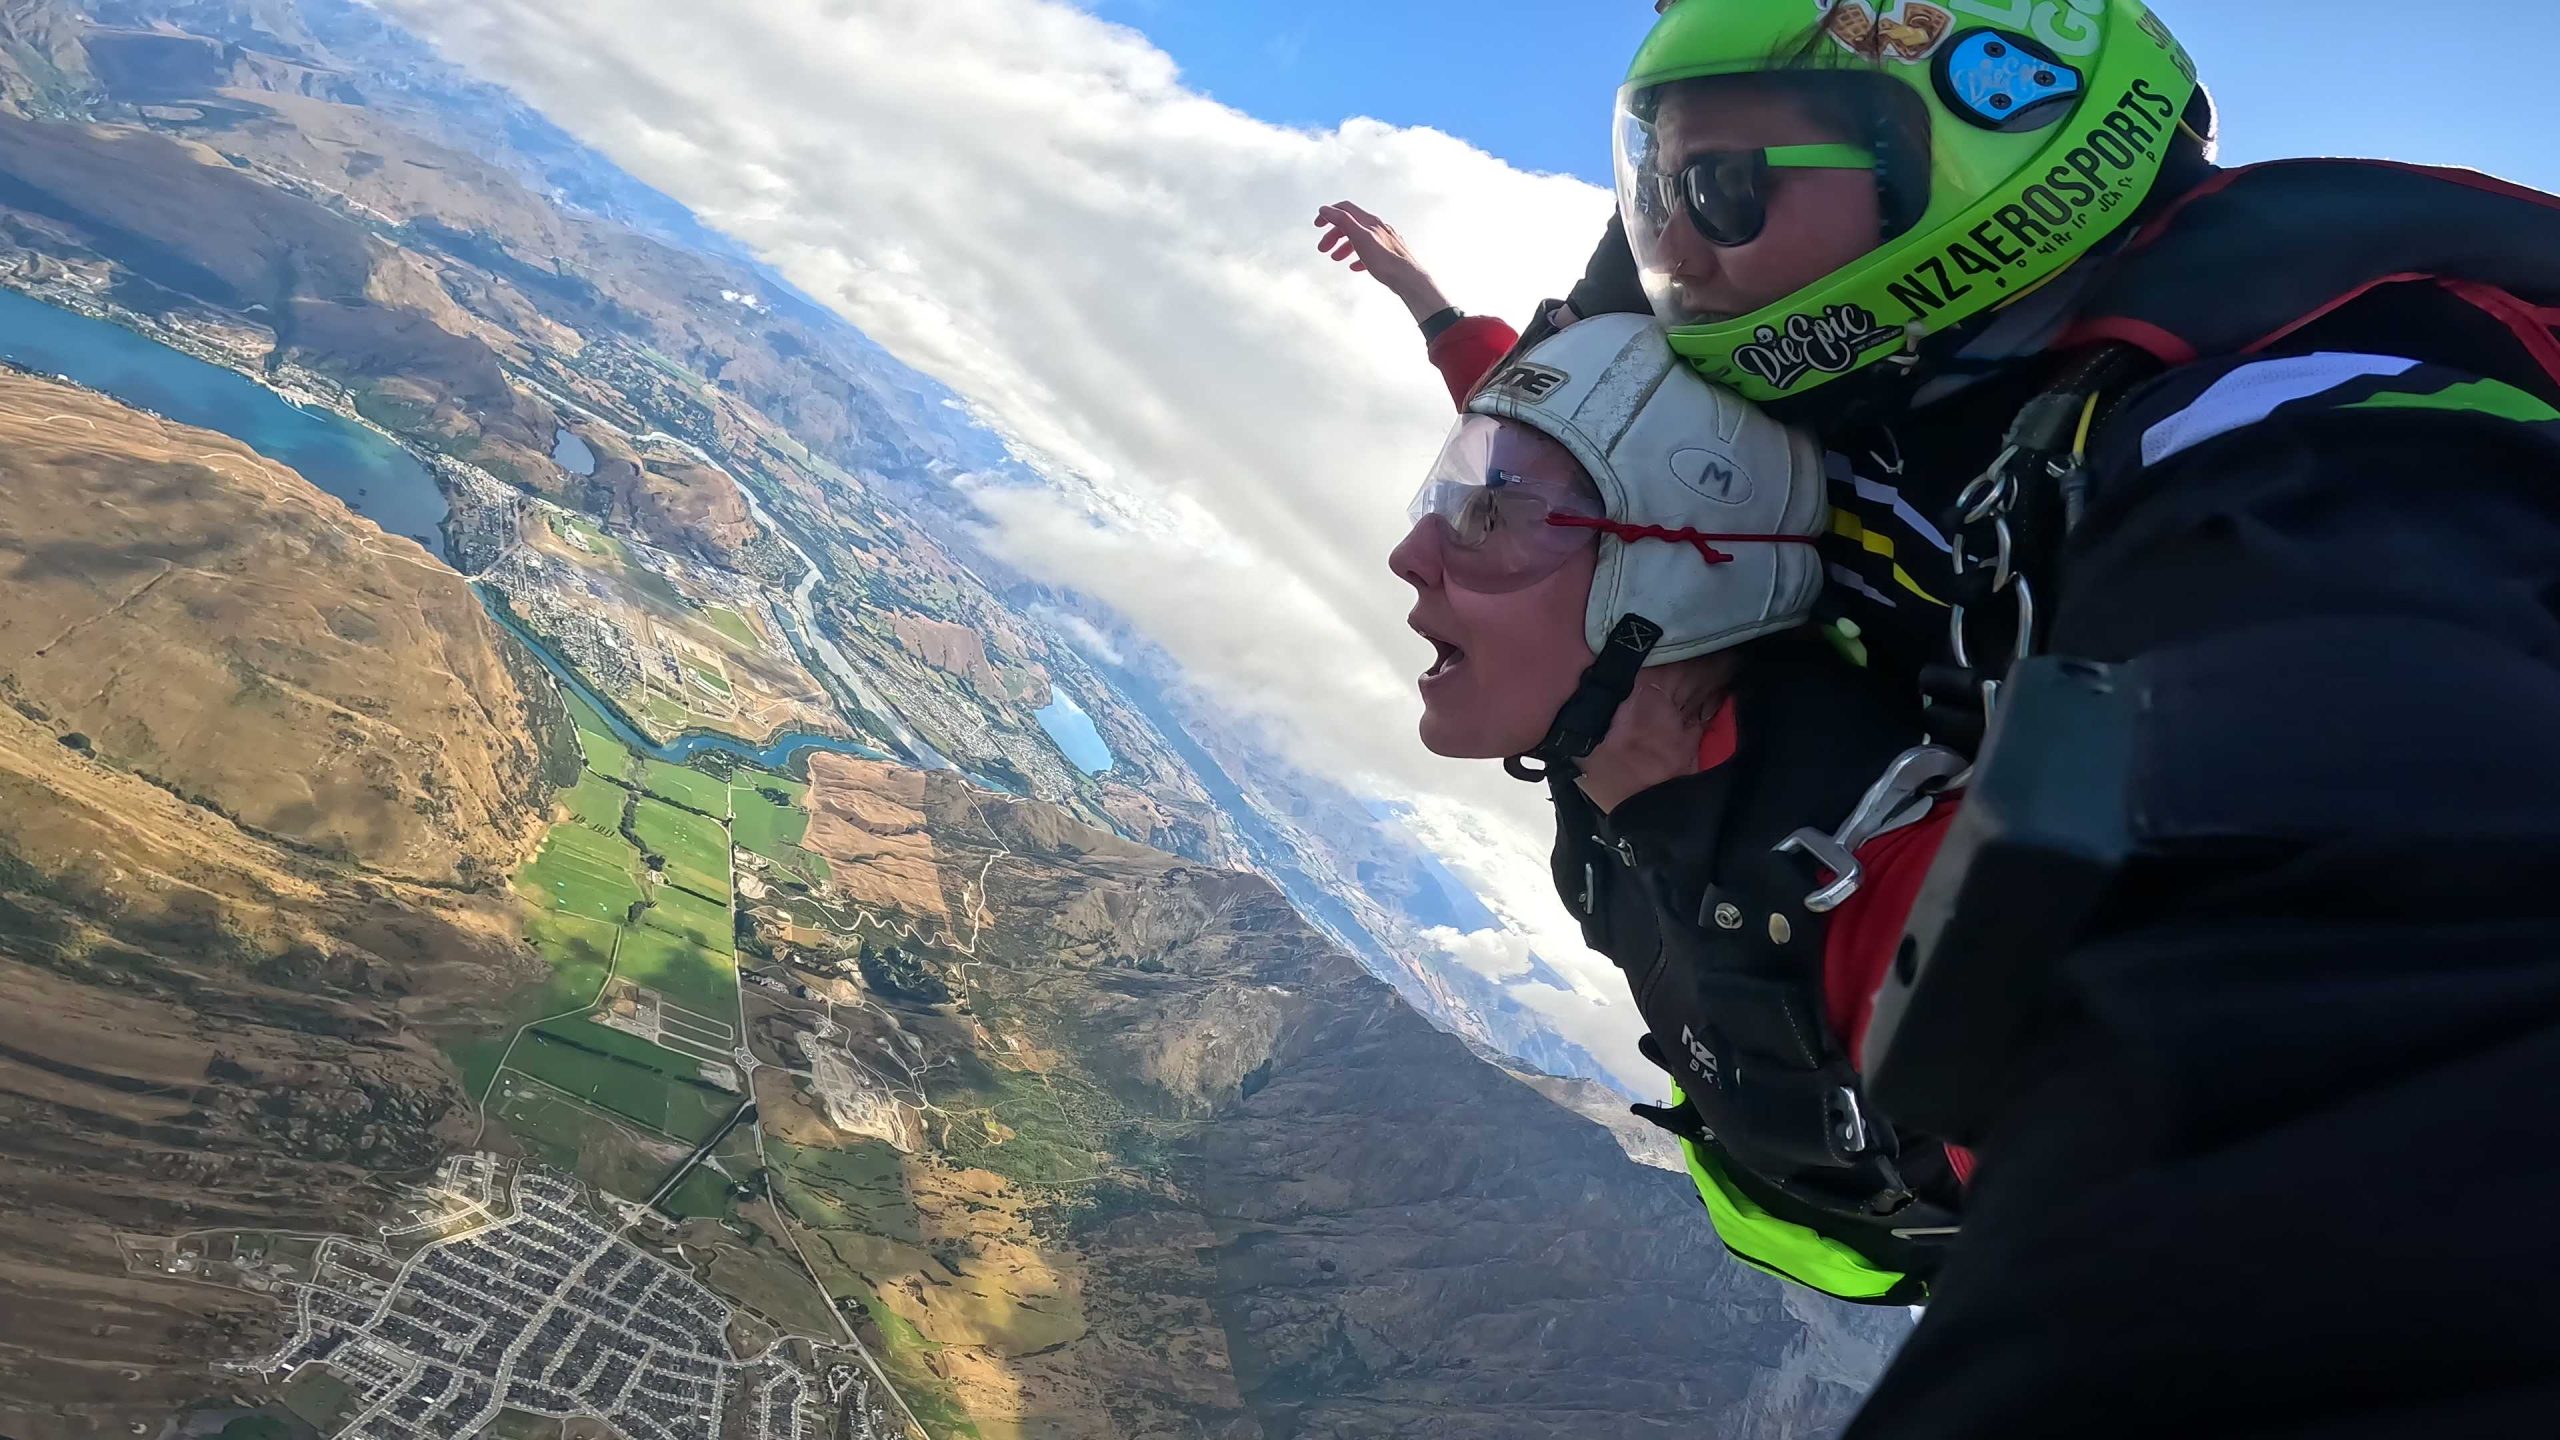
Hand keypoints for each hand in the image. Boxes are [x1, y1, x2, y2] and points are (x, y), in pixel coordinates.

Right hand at [1313, 201, 1451, 322]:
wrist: (1408, 278)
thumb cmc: (1385, 260)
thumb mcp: (1359, 237)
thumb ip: (1342, 221)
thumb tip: (1326, 209)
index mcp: (1370, 221)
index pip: (1345, 209)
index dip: (1329, 214)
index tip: (1318, 224)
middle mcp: (1378, 228)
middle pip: (1350, 225)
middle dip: (1334, 235)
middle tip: (1323, 248)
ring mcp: (1384, 241)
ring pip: (1359, 239)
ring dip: (1344, 246)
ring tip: (1335, 258)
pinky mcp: (1388, 255)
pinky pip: (1369, 253)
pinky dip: (1358, 257)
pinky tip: (1354, 266)